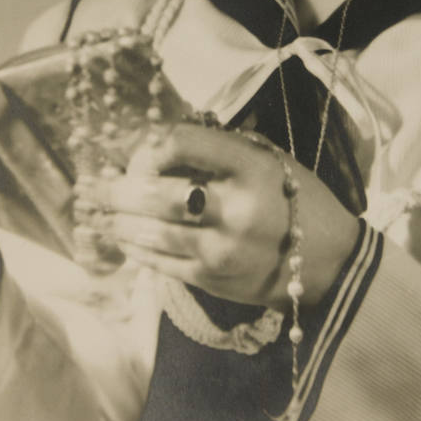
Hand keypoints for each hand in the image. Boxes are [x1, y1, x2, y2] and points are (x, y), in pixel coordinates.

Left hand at [84, 123, 359, 308]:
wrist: (329, 261)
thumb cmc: (294, 198)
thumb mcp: (267, 158)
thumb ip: (217, 149)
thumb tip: (156, 141)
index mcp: (251, 168)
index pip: (181, 144)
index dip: (146, 142)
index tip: (130, 145)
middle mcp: (234, 209)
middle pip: (156, 194)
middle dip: (116, 188)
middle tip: (91, 183)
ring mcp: (220, 249)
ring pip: (150, 233)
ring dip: (116, 220)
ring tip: (96, 211)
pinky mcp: (212, 279)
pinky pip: (160, 262)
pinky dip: (135, 248)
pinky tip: (120, 237)